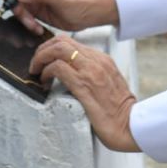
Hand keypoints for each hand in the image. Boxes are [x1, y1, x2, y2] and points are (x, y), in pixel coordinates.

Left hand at [31, 35, 139, 152]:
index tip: (44, 59)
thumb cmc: (119, 111)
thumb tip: (72, 75)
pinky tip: (44, 82)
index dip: (51, 47)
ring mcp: (91, 71)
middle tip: (35, 64)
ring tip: (36, 72)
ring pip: (58, 50)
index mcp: (103, 60)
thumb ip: (93, 75)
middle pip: (62, 41)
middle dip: (42, 50)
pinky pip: (58, 68)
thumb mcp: (108, 84)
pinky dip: (46, 72)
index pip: (71, 41)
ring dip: (41, 59)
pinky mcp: (84, 86)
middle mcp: (97, 61)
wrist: (130, 125)